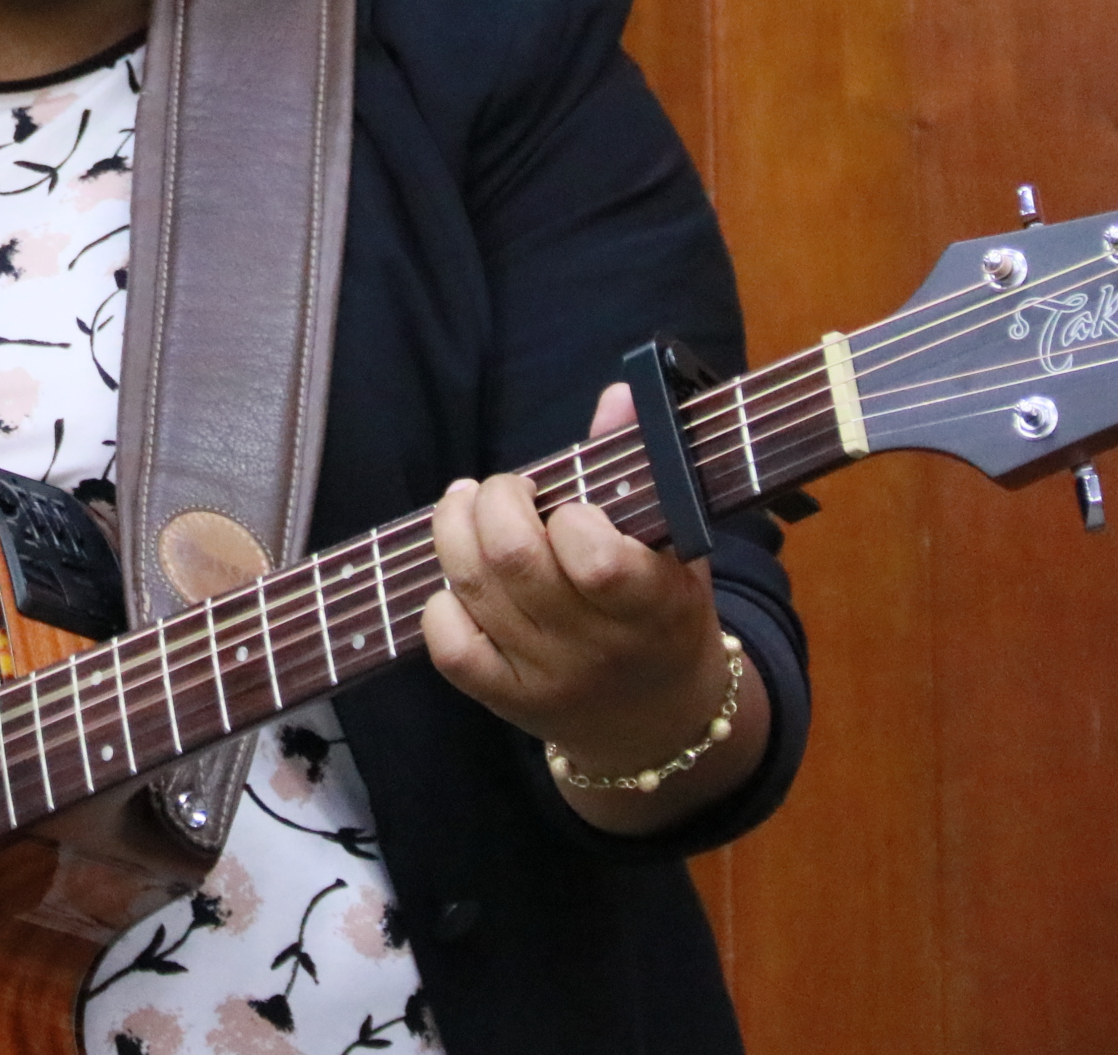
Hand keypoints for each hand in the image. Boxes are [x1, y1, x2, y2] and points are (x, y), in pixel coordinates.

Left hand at [419, 383, 764, 829]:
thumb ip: (644, 468)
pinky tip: (457, 578)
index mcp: (654, 605)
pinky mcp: (505, 699)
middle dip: (494, 502)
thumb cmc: (665, 613)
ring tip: (463, 505)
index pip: (597, 560)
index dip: (569, 517)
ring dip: (453, 532)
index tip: (568, 502)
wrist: (661, 722)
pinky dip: (439, 603)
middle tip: (502, 488)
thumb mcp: (678, 545)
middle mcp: (598, 646)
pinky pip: (450, 649)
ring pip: (474, 594)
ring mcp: (547, 677)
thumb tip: (620, 395)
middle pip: (514, 562)